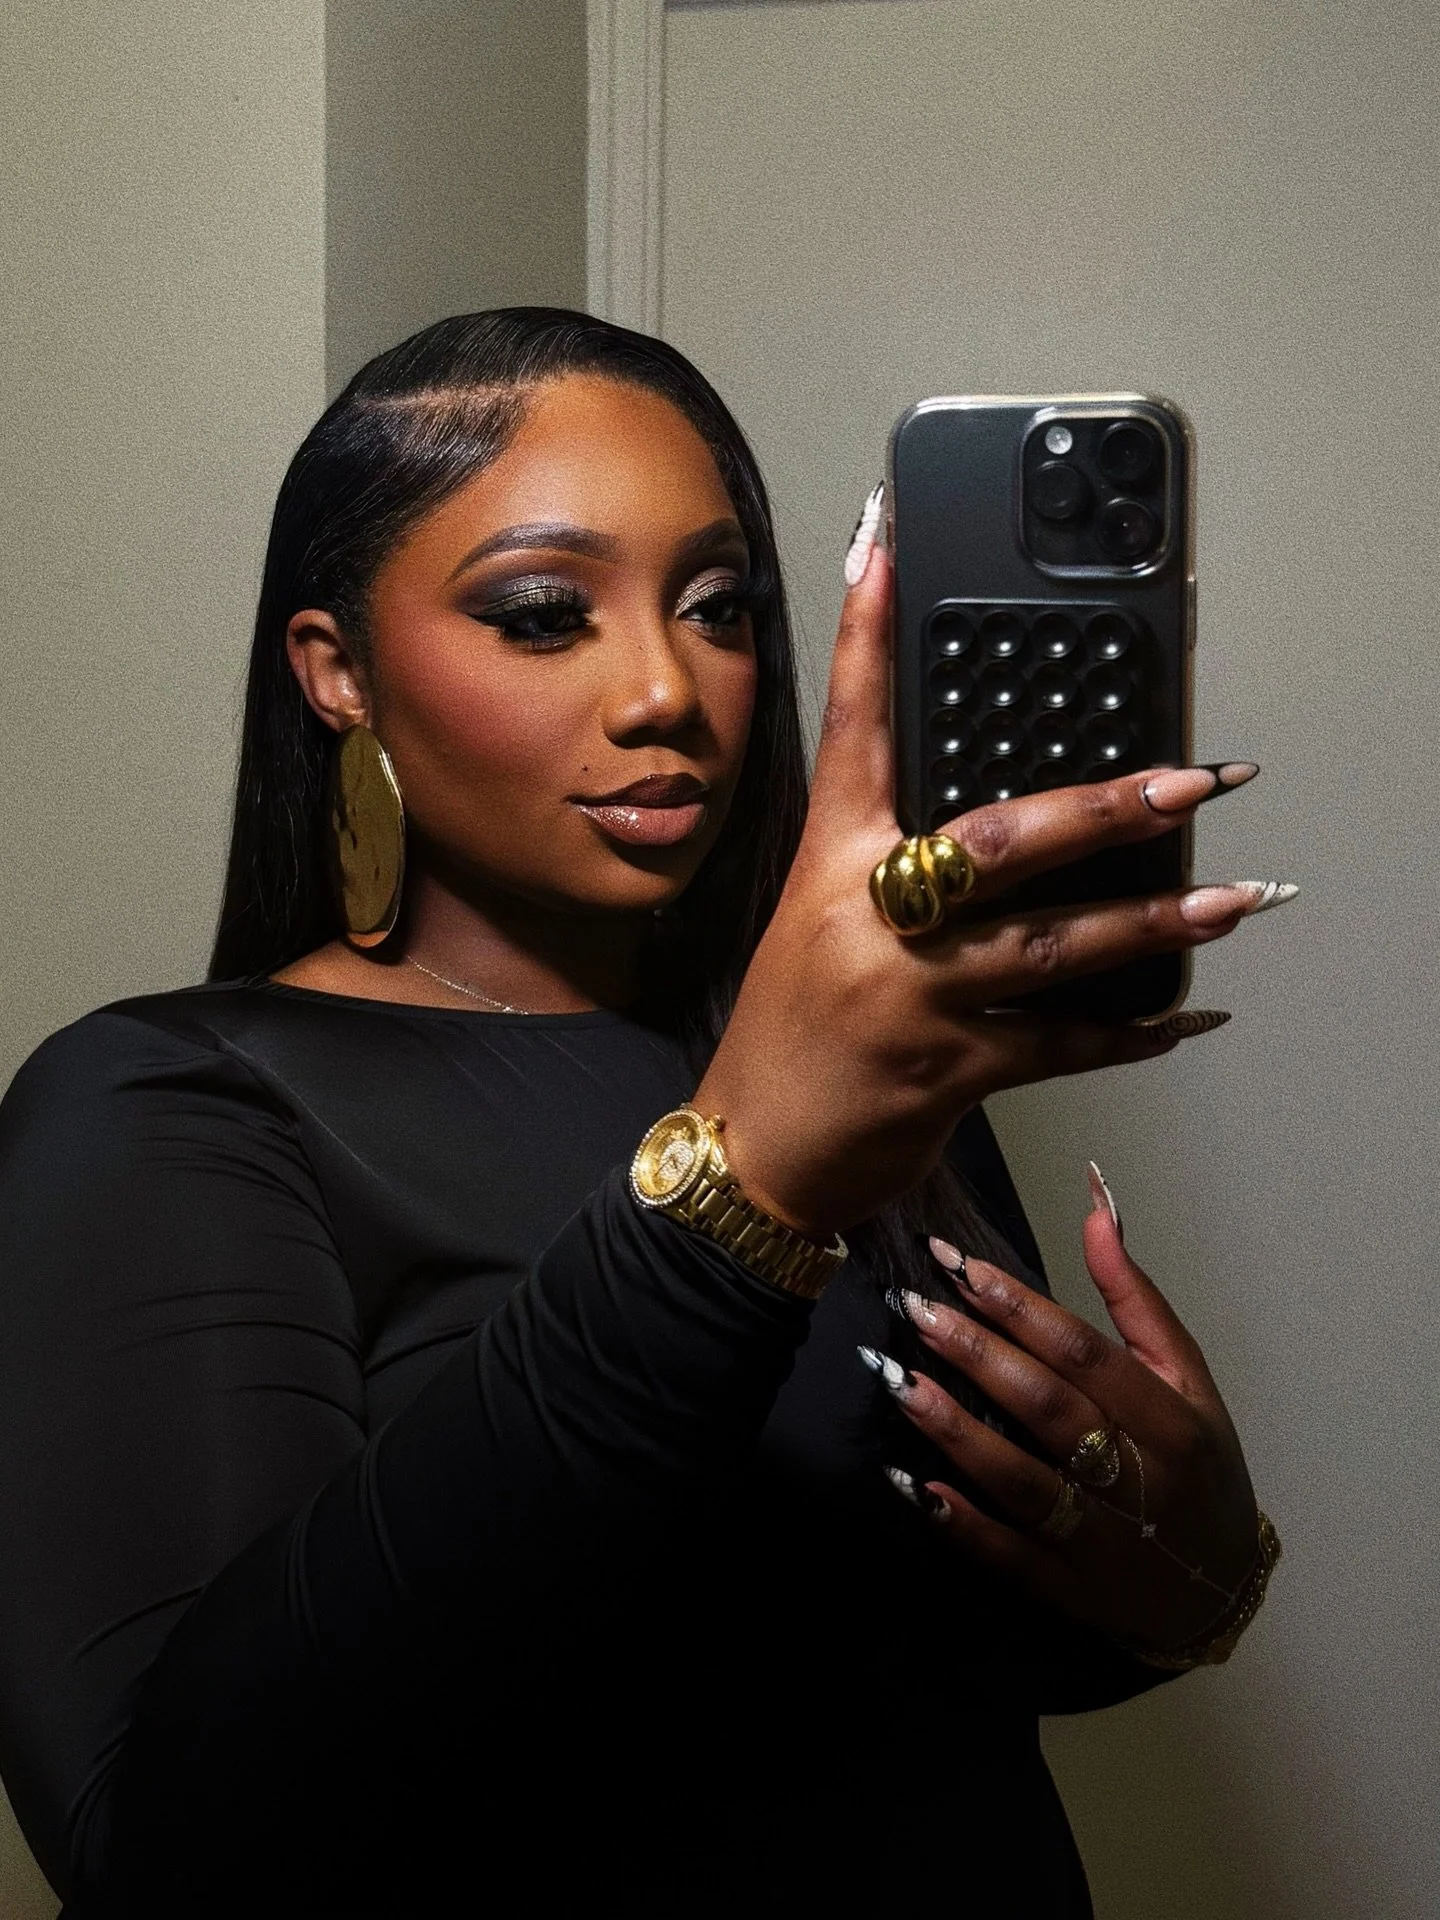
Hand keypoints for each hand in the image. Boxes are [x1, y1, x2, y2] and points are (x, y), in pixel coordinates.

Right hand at [694, 514, 1288, 1236]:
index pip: (853, 732)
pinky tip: (1181, 1020)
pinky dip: (1129, 1035)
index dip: (865, 637)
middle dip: (1103, 810)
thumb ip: (891, 869)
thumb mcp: (818, 927)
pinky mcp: (946, 1068)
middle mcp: (869, 919)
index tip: (887, 548)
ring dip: (1150, 925)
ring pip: (1051, 946)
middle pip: (997, 840)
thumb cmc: (791, 1033)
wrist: (757, 1147)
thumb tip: (999, 829)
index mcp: (830, 866)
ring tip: (1229, 902)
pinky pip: (1061, 1044)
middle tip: (1188, 780)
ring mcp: (910, 996)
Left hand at [875, 1173, 1259, 1654]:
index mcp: (1170, 1419)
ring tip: (900, 1382)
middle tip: (913, 1310)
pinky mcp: (1071, 1591)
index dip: (1016, 1305)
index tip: (956, 1265)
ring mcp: (1104, 1542)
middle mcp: (1141, 1481)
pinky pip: (1011, 1558)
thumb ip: (1135, 1296)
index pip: (1083, 1352)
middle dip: (976, 1353)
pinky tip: (916, 1485)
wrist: (1222, 1587)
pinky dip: (963, 1524)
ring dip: (957, 1432)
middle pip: (1048, 1407)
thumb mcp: (1187, 1377)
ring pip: (1024, 1481)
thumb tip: (1096, 1208)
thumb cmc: (1197, 1463)